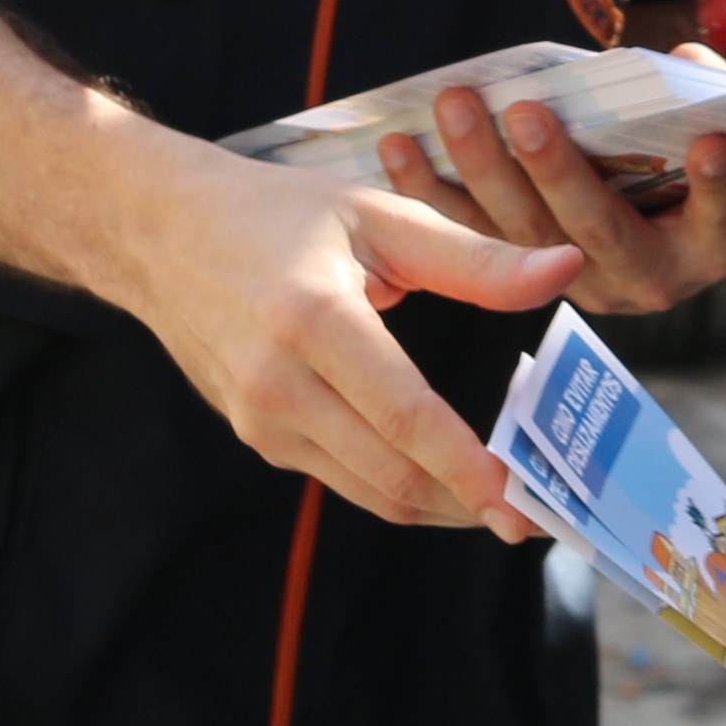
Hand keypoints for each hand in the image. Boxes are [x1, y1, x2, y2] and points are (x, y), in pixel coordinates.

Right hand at [116, 142, 582, 535]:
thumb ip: (475, 258)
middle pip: (392, 474)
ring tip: (504, 501)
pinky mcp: (255, 435)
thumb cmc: (276, 214)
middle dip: (470, 504)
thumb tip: (566, 270)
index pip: (406, 417)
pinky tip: (441, 472)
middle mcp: (278, 381)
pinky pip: (341, 477)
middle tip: (539, 512)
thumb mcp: (378, 215)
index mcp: (312, 318)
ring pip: (369, 490)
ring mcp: (259, 418)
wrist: (160, 233)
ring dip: (439, 506)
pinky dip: (398, 485)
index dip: (470, 469)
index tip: (526, 503)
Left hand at [373, 53, 725, 318]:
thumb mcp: (712, 120)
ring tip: (456, 108)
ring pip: (525, 235)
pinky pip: (472, 237)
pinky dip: (433, 190)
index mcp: (710, 245)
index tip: (712, 142)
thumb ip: (706, 92)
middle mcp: (647, 278)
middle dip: (558, 171)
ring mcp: (580, 283)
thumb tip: (685, 67)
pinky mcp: (522, 276)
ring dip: (483, 170)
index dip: (719, 188)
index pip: (720, 222)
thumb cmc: (684, 145)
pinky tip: (399, 145)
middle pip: (600, 231)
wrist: (648, 198)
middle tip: (527, 112)